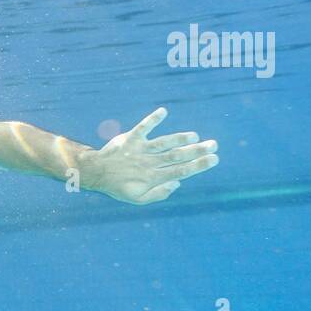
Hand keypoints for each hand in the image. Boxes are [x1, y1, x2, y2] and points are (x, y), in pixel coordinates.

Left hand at [81, 107, 218, 204]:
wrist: (95, 173)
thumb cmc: (119, 186)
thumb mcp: (138, 199)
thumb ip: (159, 194)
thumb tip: (178, 183)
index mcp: (153, 178)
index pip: (181, 171)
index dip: (198, 165)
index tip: (214, 158)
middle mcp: (149, 163)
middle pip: (176, 156)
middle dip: (196, 151)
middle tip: (214, 144)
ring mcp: (140, 150)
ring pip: (163, 143)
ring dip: (179, 138)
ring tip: (194, 136)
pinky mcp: (130, 139)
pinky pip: (143, 128)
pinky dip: (152, 120)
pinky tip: (163, 111)